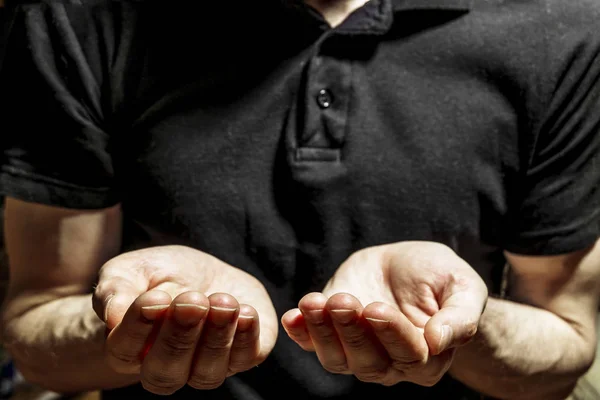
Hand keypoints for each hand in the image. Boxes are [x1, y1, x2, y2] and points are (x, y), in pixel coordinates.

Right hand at [92, 245, 277, 393]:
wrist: (200, 273)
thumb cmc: (158, 275)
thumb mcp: (132, 270)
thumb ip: (116, 289)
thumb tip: (112, 316)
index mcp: (130, 349)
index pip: (126, 351)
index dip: (138, 326)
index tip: (154, 297)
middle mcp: (166, 367)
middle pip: (166, 372)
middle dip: (181, 335)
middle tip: (193, 300)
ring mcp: (205, 366)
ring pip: (207, 373)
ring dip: (217, 338)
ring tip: (223, 302)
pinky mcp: (242, 355)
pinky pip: (246, 359)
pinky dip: (248, 338)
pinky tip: (246, 311)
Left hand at [282, 241, 487, 386]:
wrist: (406, 266)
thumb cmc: (440, 277)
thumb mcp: (462, 287)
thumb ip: (460, 316)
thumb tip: (439, 342)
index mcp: (429, 358)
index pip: (410, 356)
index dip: (391, 334)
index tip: (377, 308)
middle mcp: (391, 364)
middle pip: (368, 362)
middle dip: (352, 331)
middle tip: (344, 300)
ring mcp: (357, 351)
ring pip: (336, 358)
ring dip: (322, 331)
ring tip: (314, 301)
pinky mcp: (331, 333)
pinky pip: (311, 343)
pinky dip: (300, 332)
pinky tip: (293, 315)